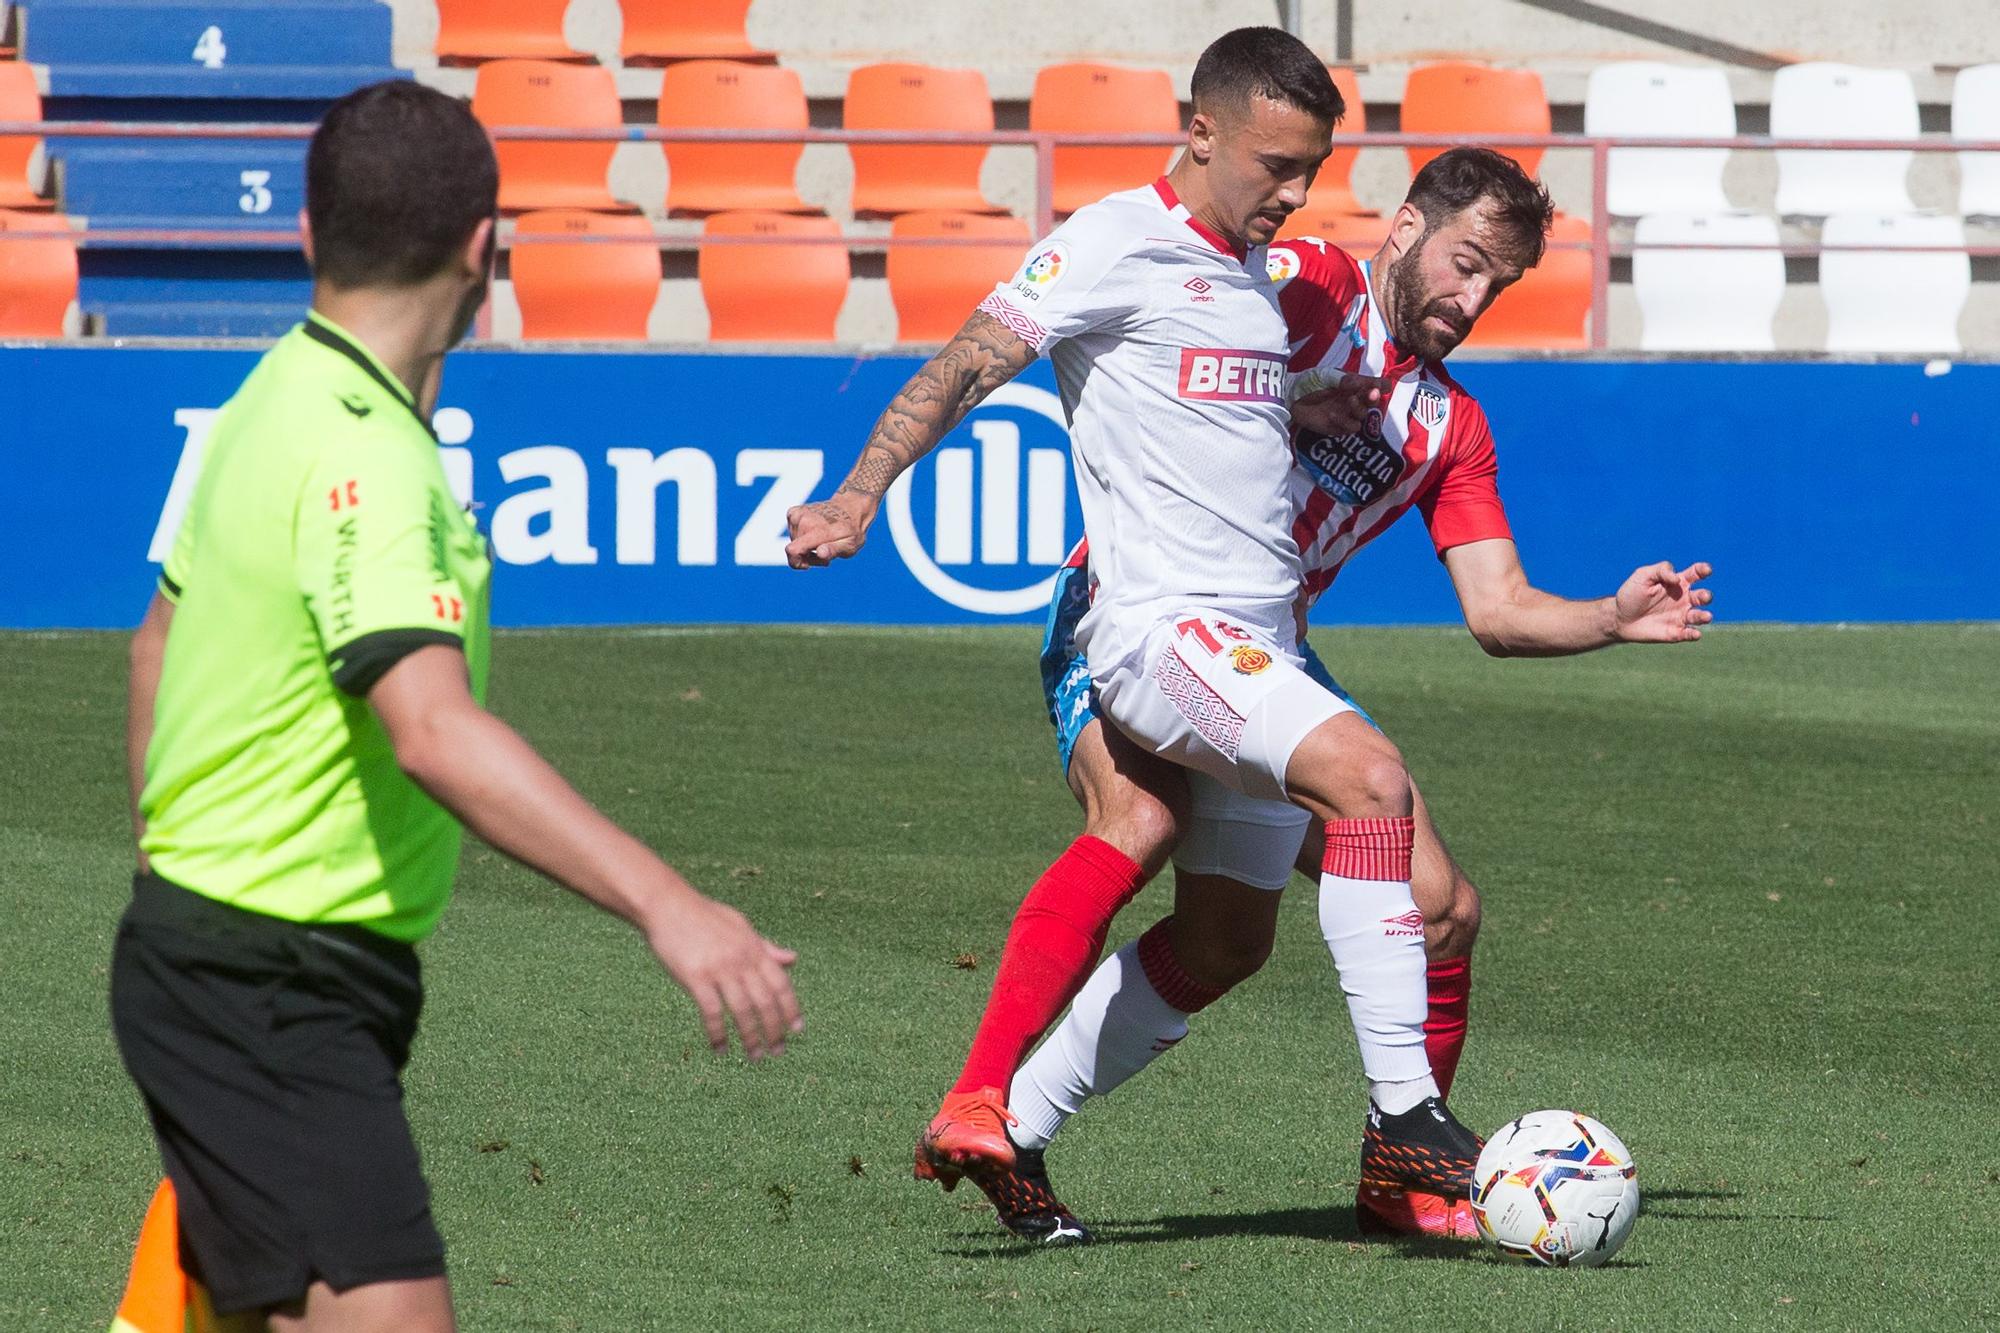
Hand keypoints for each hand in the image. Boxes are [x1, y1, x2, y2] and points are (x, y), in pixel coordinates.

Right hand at [644, 891, 801, 1060]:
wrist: (667, 905)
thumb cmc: (703, 916)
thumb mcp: (740, 926)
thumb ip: (765, 947)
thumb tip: (792, 960)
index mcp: (753, 948)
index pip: (781, 983)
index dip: (791, 1008)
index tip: (797, 1030)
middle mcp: (741, 960)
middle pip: (765, 1002)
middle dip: (774, 1030)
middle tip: (778, 1052)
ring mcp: (719, 969)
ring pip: (742, 1011)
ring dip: (750, 1038)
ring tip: (755, 1057)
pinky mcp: (695, 977)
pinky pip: (711, 1012)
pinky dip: (717, 1034)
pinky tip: (720, 1049)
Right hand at [785, 493, 876, 568]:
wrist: (850, 509)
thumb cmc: (851, 531)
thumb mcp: (850, 545)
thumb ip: (834, 550)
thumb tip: (820, 553)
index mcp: (817, 530)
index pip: (793, 551)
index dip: (796, 563)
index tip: (808, 565)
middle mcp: (803, 519)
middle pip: (794, 550)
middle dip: (806, 556)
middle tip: (825, 551)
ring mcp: (797, 514)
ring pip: (793, 542)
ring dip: (805, 547)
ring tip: (822, 542)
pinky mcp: (793, 512)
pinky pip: (792, 533)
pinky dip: (802, 537)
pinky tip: (815, 534)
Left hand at [1289, 371, 1392, 437]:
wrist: (1292, 397)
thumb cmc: (1311, 382)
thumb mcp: (1327, 375)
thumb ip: (1343, 379)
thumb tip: (1359, 383)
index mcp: (1356, 384)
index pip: (1377, 385)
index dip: (1382, 386)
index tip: (1381, 385)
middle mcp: (1356, 399)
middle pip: (1373, 401)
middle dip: (1374, 396)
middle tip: (1371, 392)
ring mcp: (1348, 414)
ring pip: (1364, 415)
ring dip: (1359, 408)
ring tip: (1349, 400)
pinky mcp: (1340, 427)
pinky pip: (1351, 427)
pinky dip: (1344, 421)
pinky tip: (1333, 414)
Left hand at [1613, 561, 1713, 642]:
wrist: (1619, 618)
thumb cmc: (1631, 594)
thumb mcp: (1642, 576)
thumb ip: (1660, 571)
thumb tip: (1677, 578)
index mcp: (1678, 583)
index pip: (1696, 574)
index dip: (1704, 570)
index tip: (1706, 570)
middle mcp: (1683, 599)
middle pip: (1703, 596)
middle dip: (1706, 596)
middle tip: (1702, 597)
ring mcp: (1681, 616)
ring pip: (1700, 616)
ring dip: (1704, 616)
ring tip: (1706, 616)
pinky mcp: (1675, 632)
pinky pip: (1689, 634)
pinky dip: (1694, 634)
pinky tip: (1695, 634)